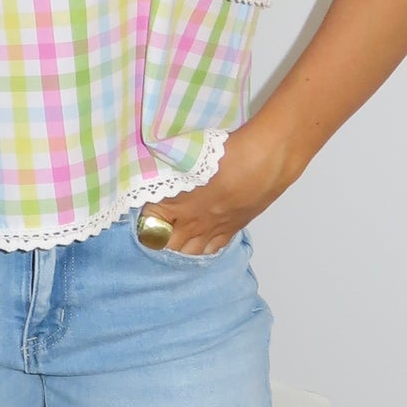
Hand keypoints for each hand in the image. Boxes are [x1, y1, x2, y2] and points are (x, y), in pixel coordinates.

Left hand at [137, 118, 297, 255]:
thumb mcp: (188, 159)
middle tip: (156, 225)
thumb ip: (170, 173)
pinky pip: (211, 249)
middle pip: (167, 245)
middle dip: (158, 238)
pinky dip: (201, 248)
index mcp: (177, 206)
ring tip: (175, 236)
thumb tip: (157, 177)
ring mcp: (213, 230)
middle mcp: (193, 224)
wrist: (265, 160)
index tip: (141, 212)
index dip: (143, 221)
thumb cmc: (227, 154)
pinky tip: (199, 240)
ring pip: (188, 252)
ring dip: (178, 246)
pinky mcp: (232, 230)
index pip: (149, 226)